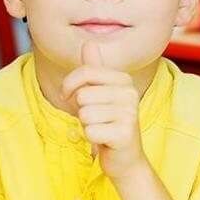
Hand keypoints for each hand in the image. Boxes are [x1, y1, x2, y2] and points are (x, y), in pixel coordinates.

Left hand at [62, 41, 145, 178]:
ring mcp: (130, 113)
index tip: (69, 97)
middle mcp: (130, 93)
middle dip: (81, 110)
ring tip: (100, 127)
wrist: (124, 156)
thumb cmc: (107, 122)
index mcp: (123, 79)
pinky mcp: (125, 134)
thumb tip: (89, 43)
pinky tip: (104, 140)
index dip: (69, 86)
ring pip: (84, 114)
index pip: (85, 72)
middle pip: (82, 95)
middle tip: (95, 118)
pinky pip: (90, 131)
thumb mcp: (98, 93)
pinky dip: (91, 138)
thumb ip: (93, 70)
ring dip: (86, 125)